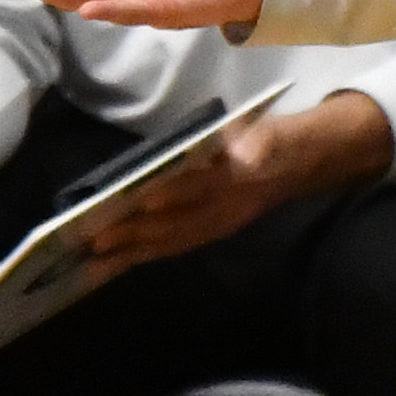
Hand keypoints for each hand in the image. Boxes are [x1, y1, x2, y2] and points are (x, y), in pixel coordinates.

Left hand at [85, 95, 387, 268]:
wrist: (303, 165)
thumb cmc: (277, 142)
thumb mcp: (274, 135)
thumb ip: (260, 143)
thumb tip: (245, 152)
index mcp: (239, 181)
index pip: (200, 188)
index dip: (169, 196)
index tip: (138, 203)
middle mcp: (225, 210)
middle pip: (176, 224)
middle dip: (134, 234)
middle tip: (93, 241)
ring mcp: (217, 224)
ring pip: (171, 241)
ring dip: (133, 251)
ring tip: (94, 261)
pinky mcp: (211, 230)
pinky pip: (175, 245)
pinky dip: (147, 253)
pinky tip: (120, 259)